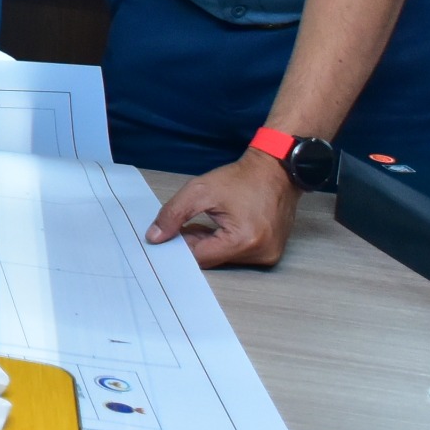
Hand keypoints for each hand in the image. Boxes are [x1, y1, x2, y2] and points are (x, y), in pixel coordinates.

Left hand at [146, 150, 299, 267]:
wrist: (276, 171)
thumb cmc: (241, 178)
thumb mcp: (199, 190)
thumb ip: (173, 214)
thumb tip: (154, 238)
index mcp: (243, 241)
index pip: (199, 257)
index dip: (180, 246)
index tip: (167, 235)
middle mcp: (259, 254)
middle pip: (212, 259)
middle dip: (195, 243)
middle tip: (185, 223)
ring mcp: (268, 255)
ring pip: (224, 258)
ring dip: (210, 243)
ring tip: (208, 220)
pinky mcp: (271, 252)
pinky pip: (238, 255)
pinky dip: (224, 243)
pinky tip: (221, 226)